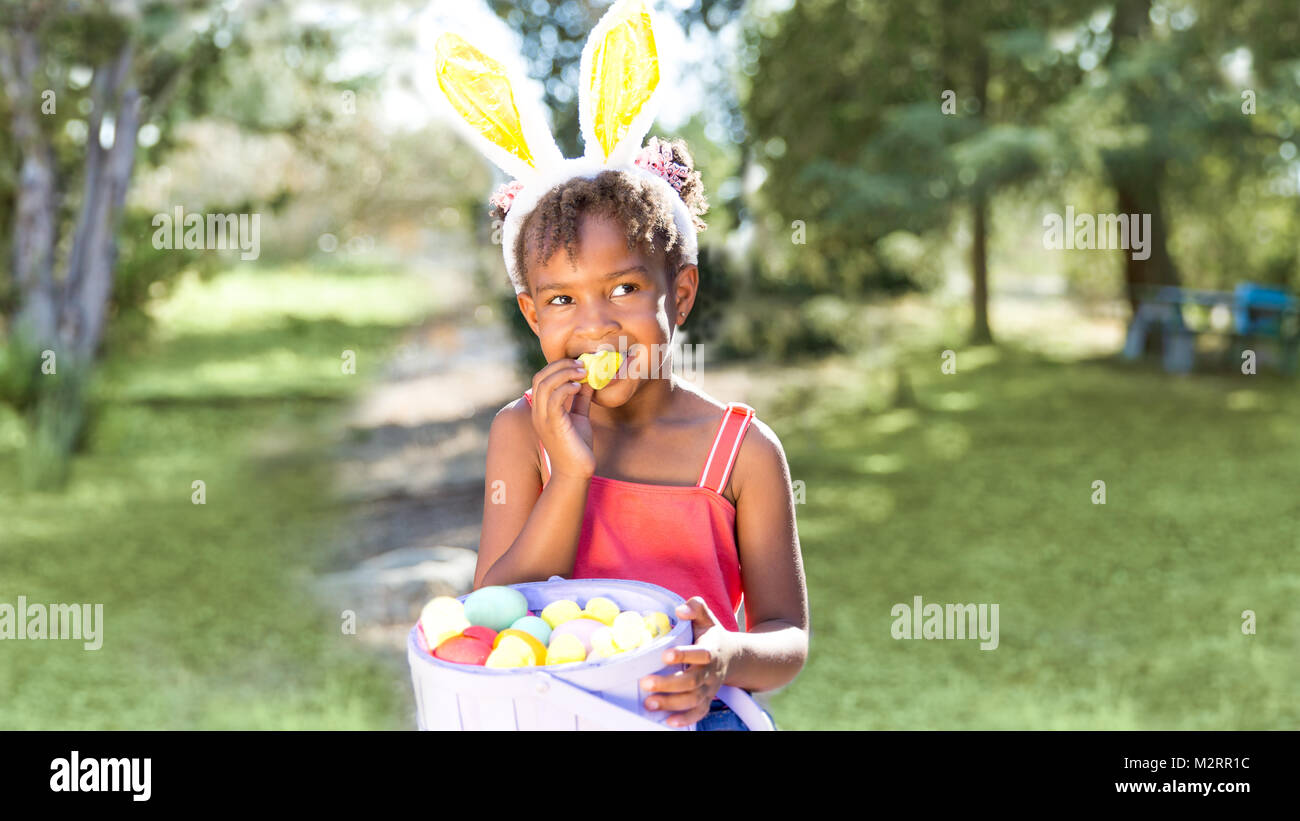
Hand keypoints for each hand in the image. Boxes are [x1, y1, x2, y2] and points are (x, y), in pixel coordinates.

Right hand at [530, 358, 595, 479]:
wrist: (576, 472)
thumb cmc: (577, 447)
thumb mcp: (579, 416)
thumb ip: (581, 398)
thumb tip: (588, 379)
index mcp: (541, 409)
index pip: (541, 379)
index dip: (557, 367)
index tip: (578, 364)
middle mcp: (538, 413)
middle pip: (540, 377)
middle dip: (560, 365)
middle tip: (581, 364)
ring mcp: (543, 419)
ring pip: (545, 384)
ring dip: (565, 373)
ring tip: (583, 372)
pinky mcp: (553, 425)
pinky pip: (554, 398)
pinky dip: (566, 387)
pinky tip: (579, 387)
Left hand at [640, 597, 733, 727]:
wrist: (733, 656)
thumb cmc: (711, 635)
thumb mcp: (706, 617)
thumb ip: (695, 607)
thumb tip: (680, 610)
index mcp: (710, 650)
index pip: (699, 654)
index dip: (683, 656)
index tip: (665, 655)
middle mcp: (711, 672)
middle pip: (692, 681)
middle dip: (668, 684)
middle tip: (645, 682)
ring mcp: (709, 688)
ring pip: (693, 700)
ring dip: (671, 703)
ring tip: (649, 703)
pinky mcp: (706, 699)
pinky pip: (698, 713)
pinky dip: (685, 719)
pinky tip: (669, 722)